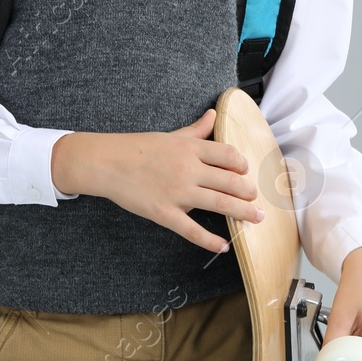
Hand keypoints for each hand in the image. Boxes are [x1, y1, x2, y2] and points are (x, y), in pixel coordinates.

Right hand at [52, 107, 262, 253]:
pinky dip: (210, 240)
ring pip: (221, 204)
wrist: (104, 162)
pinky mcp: (164, 212)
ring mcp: (177, 192)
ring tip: (256, 218)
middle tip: (256, 201)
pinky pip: (192, 230)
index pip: (230, 156)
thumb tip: (214, 115)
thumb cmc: (135, 147)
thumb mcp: (170, 135)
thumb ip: (196, 129)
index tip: (246, 173)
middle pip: (232, 182)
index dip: (243, 166)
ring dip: (243, 213)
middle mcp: (188, 170)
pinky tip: (223, 245)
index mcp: (190, 149)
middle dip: (249, 193)